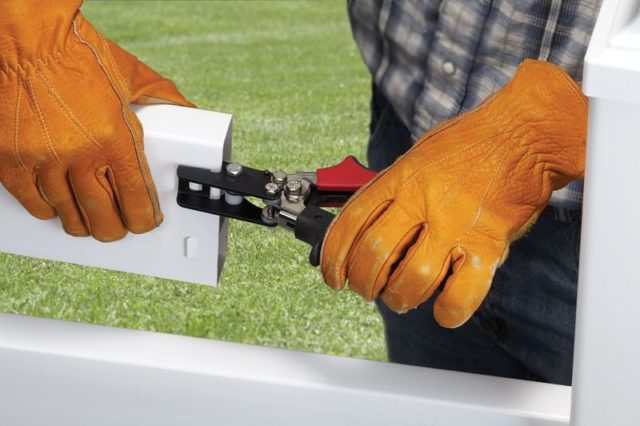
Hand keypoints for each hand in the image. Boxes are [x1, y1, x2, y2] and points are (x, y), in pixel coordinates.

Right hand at [0, 1, 192, 240]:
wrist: (27, 38)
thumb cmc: (80, 54)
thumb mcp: (132, 77)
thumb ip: (163, 99)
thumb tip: (190, 111)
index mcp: (116, 138)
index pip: (137, 200)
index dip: (143, 219)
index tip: (145, 222)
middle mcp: (81, 154)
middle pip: (102, 217)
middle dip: (114, 230)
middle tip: (117, 229)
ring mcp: (43, 159)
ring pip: (67, 213)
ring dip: (81, 222)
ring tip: (88, 219)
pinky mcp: (10, 159)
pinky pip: (33, 202)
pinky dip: (47, 209)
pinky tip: (57, 205)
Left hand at [321, 60, 586, 327]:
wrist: (523, 134)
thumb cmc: (469, 142)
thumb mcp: (416, 155)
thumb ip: (392, 189)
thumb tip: (368, 224)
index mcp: (399, 179)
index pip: (349, 225)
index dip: (334, 259)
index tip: (334, 276)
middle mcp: (421, 202)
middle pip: (372, 256)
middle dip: (362, 283)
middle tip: (367, 289)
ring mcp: (454, 224)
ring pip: (410, 279)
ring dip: (398, 298)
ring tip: (400, 297)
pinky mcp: (488, 243)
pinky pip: (461, 292)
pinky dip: (448, 310)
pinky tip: (443, 309)